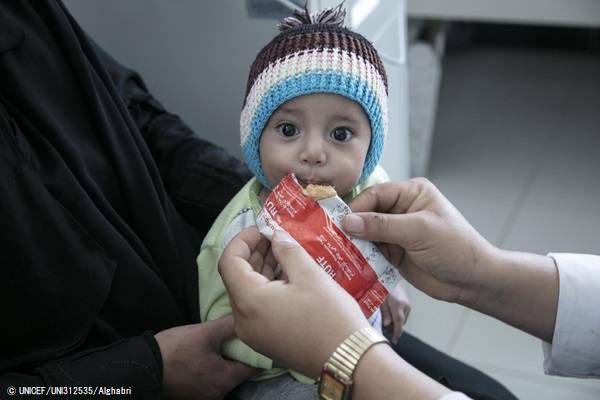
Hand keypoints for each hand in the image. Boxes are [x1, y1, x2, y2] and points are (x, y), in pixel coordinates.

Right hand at [155, 317, 258, 399]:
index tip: (260, 335)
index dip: (259, 349)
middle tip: (242, 334)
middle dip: (242, 353)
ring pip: (227, 373)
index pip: (255, 365)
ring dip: (228, 359)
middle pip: (241, 370)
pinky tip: (211, 351)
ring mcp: (206, 395)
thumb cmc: (174, 351)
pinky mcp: (195, 392)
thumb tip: (247, 318)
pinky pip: (213, 377)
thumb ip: (229, 326)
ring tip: (225, 341)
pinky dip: (216, 365)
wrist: (142, 367)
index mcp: (226, 380)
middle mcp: (219, 393)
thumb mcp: (205, 333)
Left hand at [218, 226, 369, 378]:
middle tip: (274, 236)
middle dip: (253, 253)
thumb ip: (287, 250)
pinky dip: (266, 288)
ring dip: (261, 269)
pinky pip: (257, 308)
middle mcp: (243, 321)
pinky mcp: (265, 340)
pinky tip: (288, 276)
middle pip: (236, 277)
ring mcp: (253, 334)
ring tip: (283, 253)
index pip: (229, 262)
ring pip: (247, 293)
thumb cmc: (331, 317)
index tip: (262, 228)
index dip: (242, 240)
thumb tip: (276, 236)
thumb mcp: (310, 275)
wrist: (348, 360)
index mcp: (250, 301)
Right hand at [343, 178, 494, 306]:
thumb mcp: (418, 231)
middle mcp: (402, 209)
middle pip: (367, 213)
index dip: (357, 208)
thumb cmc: (455, 248)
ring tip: (338, 252)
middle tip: (333, 238)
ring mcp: (397, 232)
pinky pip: (371, 251)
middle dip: (353, 226)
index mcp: (411, 193)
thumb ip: (383, 225)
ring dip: (356, 243)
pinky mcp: (394, 252)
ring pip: (367, 233)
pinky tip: (351, 263)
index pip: (375, 195)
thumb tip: (348, 221)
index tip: (339, 223)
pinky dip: (362, 256)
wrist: (472, 281)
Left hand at [381, 284, 410, 343]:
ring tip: (383, 322)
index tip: (394, 342)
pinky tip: (389, 316)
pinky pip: (402, 315)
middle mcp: (406, 306)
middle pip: (400, 323)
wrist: (390, 276)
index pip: (399, 324)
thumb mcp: (380, 299)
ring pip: (402, 320)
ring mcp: (408, 305)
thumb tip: (386, 325)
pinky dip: (396, 318)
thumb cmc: (382, 286)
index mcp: (398, 305)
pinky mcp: (407, 304)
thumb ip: (384, 313)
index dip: (396, 334)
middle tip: (382, 329)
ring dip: (394, 323)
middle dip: (392, 329)